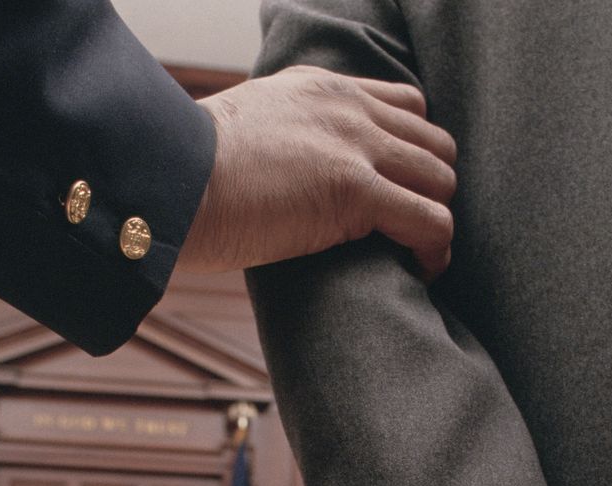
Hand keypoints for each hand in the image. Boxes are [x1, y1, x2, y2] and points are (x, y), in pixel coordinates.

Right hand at [177, 66, 456, 279]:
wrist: (169, 180)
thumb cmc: (189, 174)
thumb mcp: (245, 131)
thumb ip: (279, 139)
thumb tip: (281, 175)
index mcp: (321, 88)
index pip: (404, 105)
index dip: (412, 152)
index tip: (401, 190)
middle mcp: (348, 109)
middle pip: (434, 142)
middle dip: (432, 187)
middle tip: (412, 228)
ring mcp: (356, 146)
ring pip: (441, 179)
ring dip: (437, 220)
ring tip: (417, 255)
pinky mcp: (355, 191)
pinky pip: (431, 221)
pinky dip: (435, 251)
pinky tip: (420, 271)